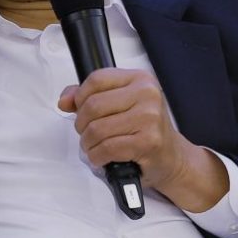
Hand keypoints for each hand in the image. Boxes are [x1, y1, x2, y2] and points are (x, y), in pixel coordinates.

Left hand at [58, 68, 228, 212]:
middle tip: (88, 133)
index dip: (80, 97)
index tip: (80, 110)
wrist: (172, 158)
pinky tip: (102, 157)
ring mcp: (150, 118)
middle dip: (82, 124)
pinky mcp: (148, 142)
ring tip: (95, 147)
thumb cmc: (144, 131)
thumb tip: (65, 100)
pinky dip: (97, 156)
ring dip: (88, 144)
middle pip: (93, 105)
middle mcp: (147, 94)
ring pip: (97, 129)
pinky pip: (107, 148)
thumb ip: (89, 97)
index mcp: (140, 79)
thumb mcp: (120, 105)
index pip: (96, 79)